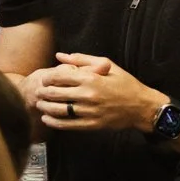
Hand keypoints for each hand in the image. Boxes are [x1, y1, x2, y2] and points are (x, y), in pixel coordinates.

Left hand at [32, 52, 162, 133]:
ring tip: (39, 104)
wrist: (142, 107)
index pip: (60, 77)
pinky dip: (55, 123)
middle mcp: (88, 95)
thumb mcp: (108, 65)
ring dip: (46, 107)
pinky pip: (69, 125)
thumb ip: (82, 59)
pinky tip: (47, 119)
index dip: (48, 78)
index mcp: (91, 78)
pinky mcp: (93, 125)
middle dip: (43, 92)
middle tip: (37, 92)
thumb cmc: (125, 83)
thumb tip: (59, 55)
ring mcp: (90, 111)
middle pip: (56, 93)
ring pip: (59, 110)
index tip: (43, 79)